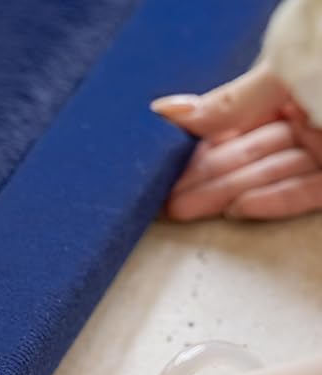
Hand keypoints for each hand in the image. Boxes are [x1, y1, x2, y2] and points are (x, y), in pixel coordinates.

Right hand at [152, 62, 321, 220]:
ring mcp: (318, 152)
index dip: (192, 148)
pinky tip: (237, 209)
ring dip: (224, 195)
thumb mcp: (281, 75)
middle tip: (162, 199)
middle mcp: (300, 119)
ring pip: (265, 177)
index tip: (159, 166)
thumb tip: (167, 111)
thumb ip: (228, 101)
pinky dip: (271, 202)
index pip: (227, 123)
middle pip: (241, 155)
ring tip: (183, 209)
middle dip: (199, 179)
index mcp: (284, 86)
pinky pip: (302, 195)